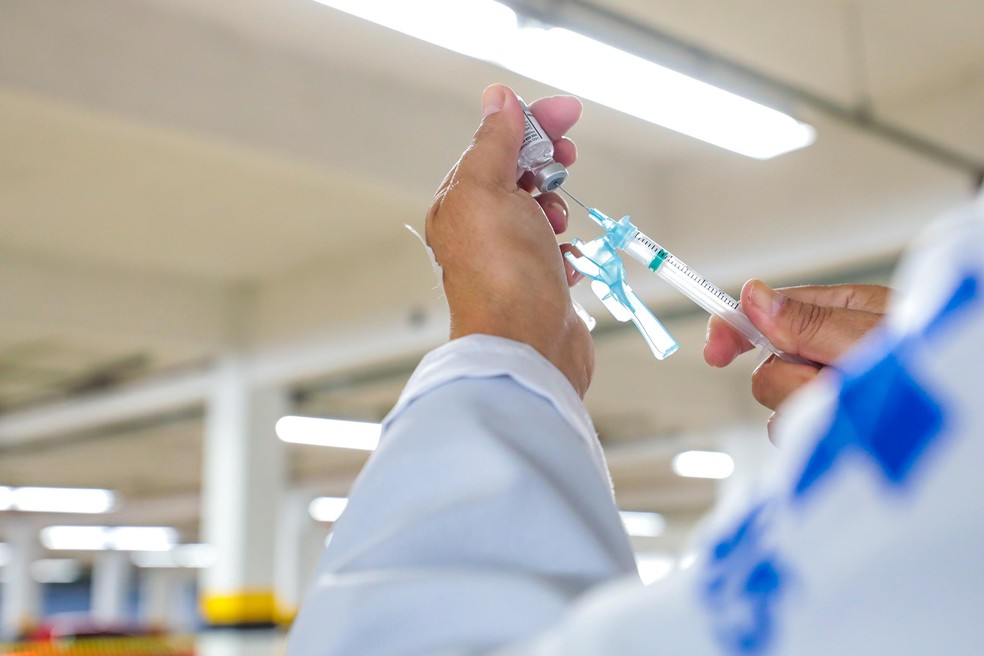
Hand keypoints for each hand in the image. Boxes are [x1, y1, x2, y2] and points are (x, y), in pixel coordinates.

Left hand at [426, 85, 592, 396]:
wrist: (527, 347)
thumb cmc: (503, 274)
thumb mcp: (488, 190)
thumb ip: (492, 143)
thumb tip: (497, 99)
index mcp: (459, 204)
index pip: (494, 145)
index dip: (532, 123)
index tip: (569, 113)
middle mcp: (479, 231)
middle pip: (518, 175)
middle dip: (547, 164)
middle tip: (566, 162)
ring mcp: (510, 259)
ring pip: (540, 212)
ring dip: (556, 209)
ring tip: (554, 228)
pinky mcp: (538, 285)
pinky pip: (558, 251)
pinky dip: (568, 249)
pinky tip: (565, 261)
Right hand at [704, 280, 889, 439]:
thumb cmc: (936, 372)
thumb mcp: (875, 336)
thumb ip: (811, 322)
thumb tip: (754, 297)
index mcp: (840, 315)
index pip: (768, 314)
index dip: (734, 329)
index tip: (715, 352)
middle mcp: (829, 355)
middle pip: (769, 370)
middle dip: (791, 382)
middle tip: (833, 383)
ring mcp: (831, 395)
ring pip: (779, 406)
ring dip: (807, 410)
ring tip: (856, 408)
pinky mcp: (834, 429)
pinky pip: (798, 435)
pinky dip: (815, 434)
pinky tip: (850, 429)